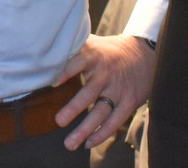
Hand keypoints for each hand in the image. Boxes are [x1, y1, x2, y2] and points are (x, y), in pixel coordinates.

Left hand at [54, 34, 154, 149]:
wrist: (144, 51)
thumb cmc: (109, 50)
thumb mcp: (93, 43)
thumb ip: (73, 50)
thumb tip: (44, 55)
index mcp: (94, 56)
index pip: (78, 62)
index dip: (66, 72)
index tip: (53, 84)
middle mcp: (106, 73)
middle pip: (89, 93)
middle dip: (74, 108)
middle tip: (59, 122)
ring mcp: (118, 89)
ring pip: (101, 112)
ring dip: (85, 129)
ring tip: (70, 143)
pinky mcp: (130, 101)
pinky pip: (115, 121)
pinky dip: (102, 134)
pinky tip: (88, 143)